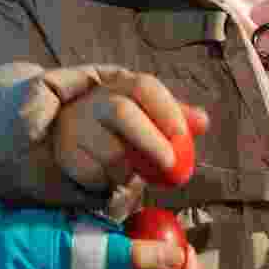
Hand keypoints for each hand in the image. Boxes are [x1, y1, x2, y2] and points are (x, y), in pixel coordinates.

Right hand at [51, 69, 208, 193]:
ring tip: (131, 171)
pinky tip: (109, 176)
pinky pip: (94, 174)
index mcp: (119, 86)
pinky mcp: (66, 154)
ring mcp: (76, 126)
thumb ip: (174, 118)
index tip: (183, 137)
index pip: (144, 86)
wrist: (66, 138)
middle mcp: (95, 101)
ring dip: (129, 170)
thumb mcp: (145, 116)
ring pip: (110, 152)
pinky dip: (109, 182)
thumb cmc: (116, 129)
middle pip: (122, 113)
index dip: (166, 110)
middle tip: (170, 164)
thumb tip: (203, 122)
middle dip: (150, 140)